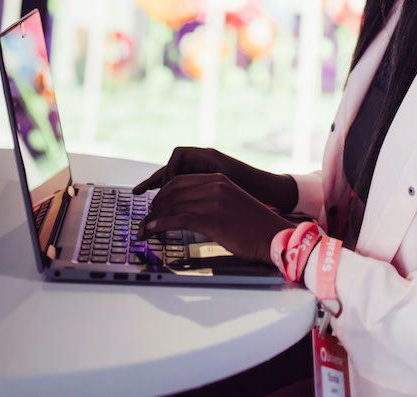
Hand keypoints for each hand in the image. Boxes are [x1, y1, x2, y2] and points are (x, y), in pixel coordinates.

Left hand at [135, 172, 289, 262]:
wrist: (272, 236)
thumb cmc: (253, 225)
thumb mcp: (231, 202)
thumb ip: (211, 200)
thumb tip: (188, 210)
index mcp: (219, 180)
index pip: (181, 180)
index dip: (163, 193)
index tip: (154, 205)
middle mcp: (214, 186)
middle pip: (173, 191)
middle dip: (155, 206)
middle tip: (146, 219)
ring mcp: (213, 202)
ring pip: (172, 205)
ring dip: (153, 218)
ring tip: (144, 229)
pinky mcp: (211, 220)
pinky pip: (177, 219)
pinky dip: (159, 225)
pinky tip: (151, 231)